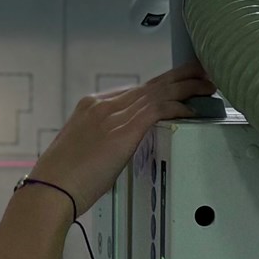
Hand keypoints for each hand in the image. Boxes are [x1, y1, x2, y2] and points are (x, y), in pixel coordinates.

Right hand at [28, 64, 214, 214]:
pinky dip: (179, 107)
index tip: (176, 86)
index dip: (160, 87)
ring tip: (208, 84)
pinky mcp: (123, 130)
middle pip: (150, 85)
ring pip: (159, 92)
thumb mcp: (83, 151)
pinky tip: (193, 109)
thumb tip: (118, 149)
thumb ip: (103, 142)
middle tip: (201, 71)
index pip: (134, 91)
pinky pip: (159, 110)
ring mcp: (113, 115)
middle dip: (179, 77)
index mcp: (91, 106)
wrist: (50, 188)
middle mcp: (103, 105)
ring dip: (187, 87)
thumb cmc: (63, 179)